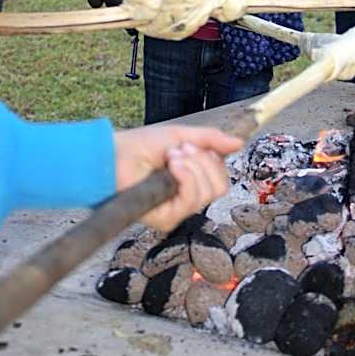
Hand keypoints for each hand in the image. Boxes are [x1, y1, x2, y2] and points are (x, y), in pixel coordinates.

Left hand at [114, 125, 242, 231]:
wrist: (115, 153)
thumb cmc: (142, 145)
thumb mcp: (183, 136)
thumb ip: (211, 140)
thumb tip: (239, 142)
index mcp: (193, 180)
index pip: (221, 179)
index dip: (213, 160)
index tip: (191, 145)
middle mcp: (187, 198)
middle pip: (220, 187)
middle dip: (204, 162)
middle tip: (181, 150)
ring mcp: (178, 210)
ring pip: (207, 193)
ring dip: (192, 168)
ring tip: (172, 157)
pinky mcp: (167, 219)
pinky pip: (191, 200)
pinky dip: (186, 178)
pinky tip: (172, 167)